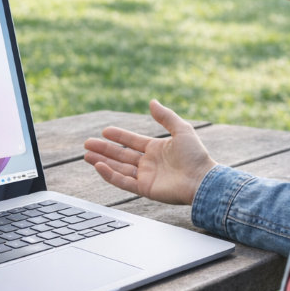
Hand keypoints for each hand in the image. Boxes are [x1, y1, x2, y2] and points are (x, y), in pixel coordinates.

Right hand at [83, 99, 217, 204]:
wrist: (202, 179)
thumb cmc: (196, 155)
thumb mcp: (182, 129)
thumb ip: (165, 116)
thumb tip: (152, 101)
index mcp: (156, 149)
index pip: (132, 141)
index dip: (119, 136)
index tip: (105, 131)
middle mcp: (149, 163)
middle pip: (121, 155)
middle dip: (104, 149)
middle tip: (87, 144)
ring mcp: (146, 176)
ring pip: (118, 168)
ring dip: (102, 161)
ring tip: (86, 155)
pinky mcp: (145, 189)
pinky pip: (123, 182)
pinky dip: (110, 174)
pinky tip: (99, 166)